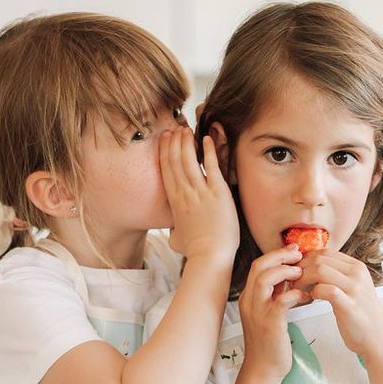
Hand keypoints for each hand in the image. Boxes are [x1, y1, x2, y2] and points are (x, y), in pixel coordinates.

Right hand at [161, 127, 238, 264]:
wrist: (210, 256)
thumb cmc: (196, 251)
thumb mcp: (177, 240)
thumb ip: (174, 232)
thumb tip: (174, 235)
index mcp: (175, 202)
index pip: (166, 170)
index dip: (164, 152)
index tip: (164, 139)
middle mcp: (184, 193)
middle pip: (175, 160)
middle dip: (173, 142)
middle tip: (175, 127)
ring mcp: (200, 192)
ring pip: (189, 160)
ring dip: (186, 142)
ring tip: (186, 129)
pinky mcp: (217, 193)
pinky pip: (211, 166)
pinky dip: (208, 151)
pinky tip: (206, 138)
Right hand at [238, 247, 305, 381]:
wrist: (264, 369)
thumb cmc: (270, 343)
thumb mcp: (269, 314)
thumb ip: (275, 296)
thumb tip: (292, 279)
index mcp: (249, 298)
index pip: (258, 266)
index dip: (276, 255)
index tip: (294, 251)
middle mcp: (249, 301)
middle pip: (259, 266)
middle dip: (280, 256)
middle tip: (299, 255)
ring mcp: (257, 312)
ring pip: (265, 279)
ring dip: (285, 271)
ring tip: (301, 273)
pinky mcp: (269, 323)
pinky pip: (281, 300)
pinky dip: (295, 293)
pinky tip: (306, 296)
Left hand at [297, 250, 382, 358]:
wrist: (377, 337)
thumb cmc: (362, 316)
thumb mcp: (353, 288)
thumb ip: (338, 276)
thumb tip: (315, 269)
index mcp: (357, 267)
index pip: (326, 252)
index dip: (307, 260)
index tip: (299, 271)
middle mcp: (357, 274)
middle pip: (320, 258)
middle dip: (301, 269)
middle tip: (294, 281)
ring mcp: (354, 288)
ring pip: (320, 270)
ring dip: (303, 280)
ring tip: (299, 290)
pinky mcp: (349, 304)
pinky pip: (325, 290)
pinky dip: (312, 293)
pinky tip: (311, 299)